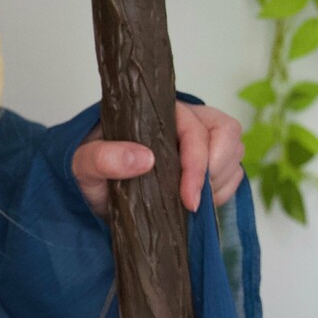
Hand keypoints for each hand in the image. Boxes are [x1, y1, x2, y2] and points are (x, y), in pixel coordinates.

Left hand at [71, 99, 245, 220]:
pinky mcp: (206, 165)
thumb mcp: (82, 164)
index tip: (188, 199)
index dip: (198, 165)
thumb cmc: (88, 171)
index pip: (197, 129)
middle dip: (216, 171)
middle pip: (227, 133)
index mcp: (158, 113)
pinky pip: (234, 174)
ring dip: (219, 183)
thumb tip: (143, 159)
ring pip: (234, 153)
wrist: (91, 192)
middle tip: (191, 201)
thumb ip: (102, 157)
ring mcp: (198, 143)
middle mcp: (183, 122)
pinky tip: (194, 204)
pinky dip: (222, 192)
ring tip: (188, 203)